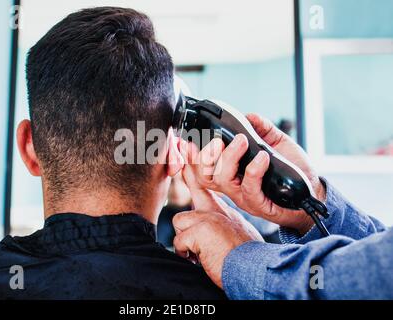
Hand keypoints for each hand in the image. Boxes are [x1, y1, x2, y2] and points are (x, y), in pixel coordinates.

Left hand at [172, 144, 262, 287]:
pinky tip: (200, 257)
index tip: (185, 146)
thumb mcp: (231, 231)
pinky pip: (180, 240)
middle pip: (198, 181)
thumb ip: (215, 221)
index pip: (205, 181)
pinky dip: (187, 253)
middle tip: (187, 145)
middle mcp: (217, 209)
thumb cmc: (244, 255)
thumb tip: (194, 224)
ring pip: (180, 221)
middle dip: (193, 164)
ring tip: (202, 249)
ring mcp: (209, 216)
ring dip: (187, 239)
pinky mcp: (202, 228)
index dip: (194, 162)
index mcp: (223, 209)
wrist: (256, 270)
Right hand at [181, 113, 325, 234]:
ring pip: (223, 180)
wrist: (311, 192)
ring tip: (242, 141)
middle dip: (204, 157)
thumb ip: (262, 129)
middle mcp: (233, 187)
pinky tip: (262, 157)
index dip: (191, 157)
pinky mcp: (260, 205)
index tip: (187, 141)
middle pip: (205, 176)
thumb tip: (249, 116)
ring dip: (229, 157)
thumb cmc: (291, 171)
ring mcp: (245, 197)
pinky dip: (254, 170)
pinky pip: (250, 189)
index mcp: (232, 173)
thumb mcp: (275, 144)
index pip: (203, 168)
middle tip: (217, 140)